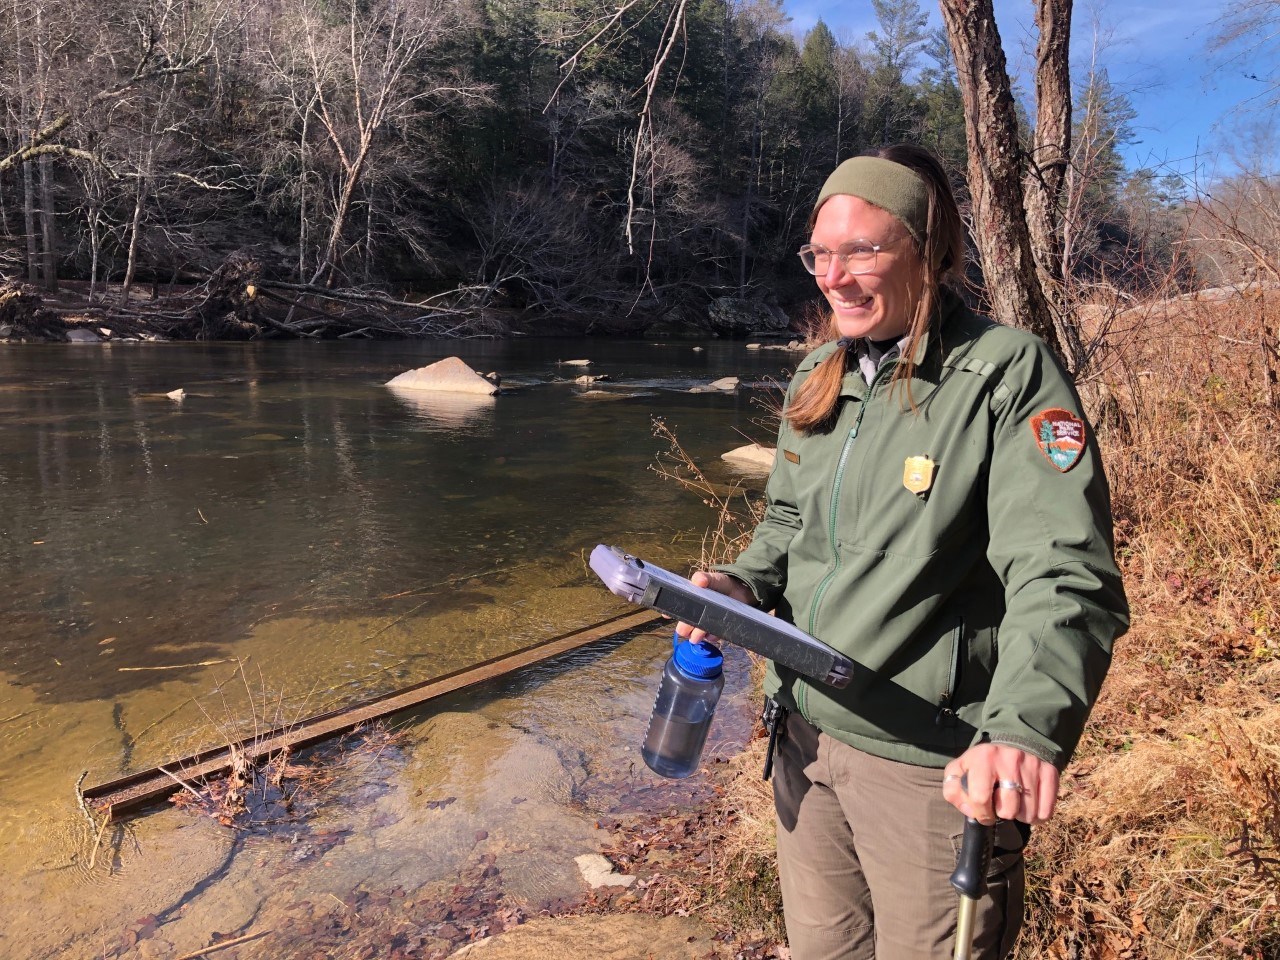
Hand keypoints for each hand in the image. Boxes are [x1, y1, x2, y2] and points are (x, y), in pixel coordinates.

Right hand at [675, 571, 754, 642]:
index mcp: (687, 602)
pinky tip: (714, 631)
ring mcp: (703, 625)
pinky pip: (710, 639)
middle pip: (682, 628)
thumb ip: (704, 578)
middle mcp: (693, 616)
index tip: (667, 615)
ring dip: (697, 635)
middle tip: (690, 624)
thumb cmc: (720, 584)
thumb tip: (699, 581)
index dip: (669, 613)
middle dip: (684, 628)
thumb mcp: (712, 579)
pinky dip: (711, 636)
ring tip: (702, 630)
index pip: (673, 610)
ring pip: (694, 636)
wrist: (739, 592)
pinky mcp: (715, 631)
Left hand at [941, 743, 1059, 825]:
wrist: (1016, 741)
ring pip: (1028, 813)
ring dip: (1021, 815)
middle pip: (1008, 810)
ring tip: (1016, 802)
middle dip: (1003, 813)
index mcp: (983, 759)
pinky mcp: (1050, 773)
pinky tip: (1030, 804)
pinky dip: (1037, 816)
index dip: (981, 813)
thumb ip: (953, 790)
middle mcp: (1009, 761)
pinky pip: (1046, 812)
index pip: (980, 798)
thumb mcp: (961, 769)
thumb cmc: (985, 762)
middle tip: (1002, 803)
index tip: (984, 813)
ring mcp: (1032, 766)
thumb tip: (971, 811)